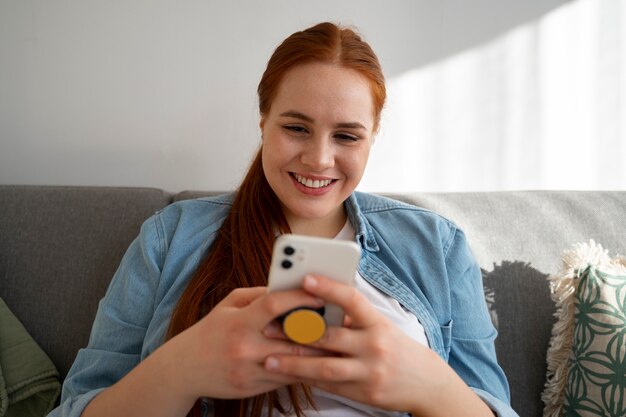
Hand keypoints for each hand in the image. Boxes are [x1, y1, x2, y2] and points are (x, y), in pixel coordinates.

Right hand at [159, 286, 326, 401]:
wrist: (185, 369)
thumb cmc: (211, 331)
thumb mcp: (229, 304)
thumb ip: (258, 295)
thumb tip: (288, 287)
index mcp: (239, 321)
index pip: (273, 305)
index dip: (300, 297)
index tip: (322, 292)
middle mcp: (244, 346)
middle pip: (291, 338)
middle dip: (319, 329)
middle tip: (342, 321)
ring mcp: (249, 370)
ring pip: (293, 363)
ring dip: (317, 353)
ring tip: (337, 341)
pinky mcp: (253, 388)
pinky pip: (285, 378)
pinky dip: (302, 369)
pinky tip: (317, 360)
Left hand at [262, 275, 451, 412]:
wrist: (427, 383)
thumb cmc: (396, 347)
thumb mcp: (381, 326)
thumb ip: (352, 318)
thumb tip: (316, 305)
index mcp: (377, 322)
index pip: (352, 299)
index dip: (328, 287)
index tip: (305, 278)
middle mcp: (374, 345)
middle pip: (329, 336)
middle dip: (296, 332)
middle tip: (269, 327)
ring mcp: (369, 371)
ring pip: (324, 366)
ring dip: (293, 364)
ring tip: (269, 361)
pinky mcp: (364, 392)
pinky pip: (329, 384)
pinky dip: (308, 379)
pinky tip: (289, 375)